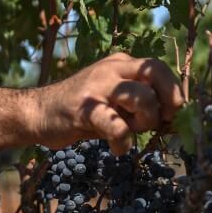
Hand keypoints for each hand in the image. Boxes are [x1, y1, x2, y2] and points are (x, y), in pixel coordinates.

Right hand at [33, 53, 185, 154]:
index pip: (158, 67)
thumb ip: (138, 101)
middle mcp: (111, 69)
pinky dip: (123, 141)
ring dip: (145, 121)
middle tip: (160, 122)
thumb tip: (172, 117)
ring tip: (132, 132)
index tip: (174, 113)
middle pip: (154, 72)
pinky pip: (116, 125)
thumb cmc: (80, 111)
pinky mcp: (85, 109)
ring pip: (141, 96)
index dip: (174, 90)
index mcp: (120, 64)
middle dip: (167, 101)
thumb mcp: (113, 99)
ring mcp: (97, 87)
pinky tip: (117, 148)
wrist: (38, 113)